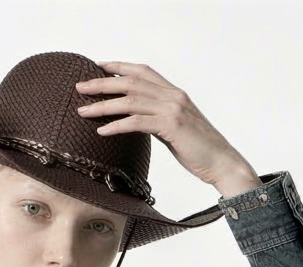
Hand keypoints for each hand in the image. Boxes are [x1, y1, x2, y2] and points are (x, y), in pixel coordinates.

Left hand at [75, 62, 259, 194]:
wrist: (222, 162)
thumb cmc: (200, 150)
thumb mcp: (176, 130)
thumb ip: (158, 120)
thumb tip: (138, 122)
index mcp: (174, 93)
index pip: (142, 71)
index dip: (119, 66)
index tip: (98, 67)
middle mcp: (172, 95)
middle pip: (130, 82)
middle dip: (102, 83)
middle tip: (80, 86)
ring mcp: (172, 109)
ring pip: (130, 100)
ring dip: (103, 105)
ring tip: (83, 110)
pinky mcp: (171, 126)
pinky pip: (137, 123)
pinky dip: (117, 125)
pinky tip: (102, 131)